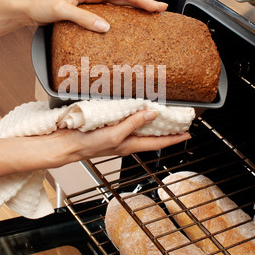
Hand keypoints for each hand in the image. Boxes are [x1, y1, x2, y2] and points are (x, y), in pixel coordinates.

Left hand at [18, 0, 167, 31]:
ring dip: (134, 7)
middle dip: (144, 2)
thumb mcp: (61, 10)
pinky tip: (125, 21)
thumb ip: (83, 18)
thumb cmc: (40, 3)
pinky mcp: (86, 8)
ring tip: (149, 14)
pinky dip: (121, 13)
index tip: (156, 6)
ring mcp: (90, 0)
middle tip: (160, 10)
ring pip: (119, 1)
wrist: (27, 6)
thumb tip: (105, 26)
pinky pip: (109, 9)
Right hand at [44, 110, 190, 167]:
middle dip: (166, 131)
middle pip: (151, 137)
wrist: (66, 144)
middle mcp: (125, 141)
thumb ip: (133, 124)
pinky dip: (135, 116)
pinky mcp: (108, 128)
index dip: (174, 139)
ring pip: (140, 129)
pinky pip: (127, 122)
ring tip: (163, 115)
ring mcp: (116, 135)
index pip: (158, 143)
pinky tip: (135, 109)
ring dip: (152, 123)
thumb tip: (152, 114)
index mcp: (129, 145)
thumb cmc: (87, 144)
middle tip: (178, 123)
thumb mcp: (114, 134)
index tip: (188, 134)